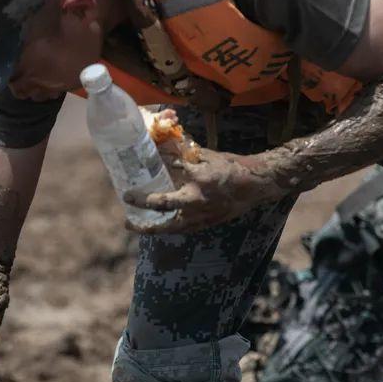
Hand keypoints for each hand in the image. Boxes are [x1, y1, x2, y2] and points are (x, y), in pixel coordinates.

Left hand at [124, 148, 286, 233]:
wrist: (256, 186)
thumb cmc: (232, 167)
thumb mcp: (209, 157)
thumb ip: (187, 158)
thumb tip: (166, 152)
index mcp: (199, 177)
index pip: (169, 171)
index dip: (154, 165)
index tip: (144, 161)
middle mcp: (198, 198)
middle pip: (163, 204)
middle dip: (142, 202)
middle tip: (126, 197)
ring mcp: (202, 214)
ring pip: (170, 225)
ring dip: (150, 226)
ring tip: (132, 225)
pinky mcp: (206, 223)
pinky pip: (181, 229)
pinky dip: (167, 227)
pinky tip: (156, 227)